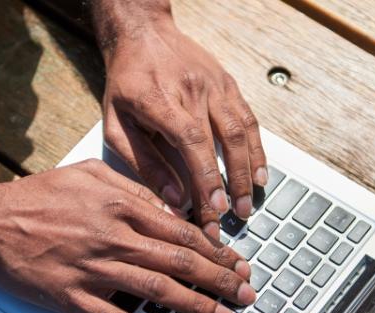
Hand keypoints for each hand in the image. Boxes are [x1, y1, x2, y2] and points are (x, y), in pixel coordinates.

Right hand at [0, 159, 254, 312]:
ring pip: (157, 290)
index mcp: (120, 205)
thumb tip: (168, 205)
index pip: (180, 230)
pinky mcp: (72, 297)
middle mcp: (113, 237)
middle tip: (245, 294)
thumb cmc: (37, 195)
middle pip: (179, 260)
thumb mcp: (88, 173)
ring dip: (196, 307)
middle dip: (219, 279)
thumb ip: (130, 186)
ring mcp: (94, 269)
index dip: (214, 250)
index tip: (236, 263)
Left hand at [99, 13, 266, 237]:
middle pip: (222, 141)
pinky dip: (257, 149)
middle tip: (236, 217)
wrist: (142, 33)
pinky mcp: (227, 84)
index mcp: (160, 100)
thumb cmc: (125, 84)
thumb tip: (172, 198)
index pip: (191, 143)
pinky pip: (248, 119)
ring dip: (249, 170)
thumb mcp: (116, 124)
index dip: (206, 178)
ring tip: (248, 202)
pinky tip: (259, 174)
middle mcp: (193, 90)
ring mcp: (215, 85)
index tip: (214, 210)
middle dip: (231, 184)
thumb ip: (143, 162)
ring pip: (241, 130)